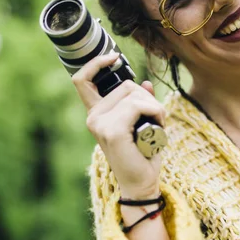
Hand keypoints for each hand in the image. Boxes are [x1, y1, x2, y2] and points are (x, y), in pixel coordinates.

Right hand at [72, 52, 164, 197]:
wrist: (141, 182)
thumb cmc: (142, 154)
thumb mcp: (142, 122)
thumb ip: (141, 102)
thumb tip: (146, 83)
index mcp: (96, 113)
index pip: (82, 80)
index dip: (96, 63)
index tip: (114, 57)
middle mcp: (93, 117)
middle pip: (124, 84)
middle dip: (146, 97)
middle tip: (155, 118)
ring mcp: (100, 123)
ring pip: (134, 94)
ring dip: (154, 106)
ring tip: (156, 126)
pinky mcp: (112, 131)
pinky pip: (138, 105)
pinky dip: (155, 111)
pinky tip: (157, 127)